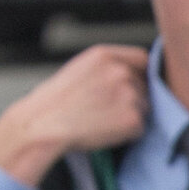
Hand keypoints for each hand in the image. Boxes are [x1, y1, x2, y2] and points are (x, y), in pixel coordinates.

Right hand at [0, 43, 151, 185]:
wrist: (43, 124)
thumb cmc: (57, 101)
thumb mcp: (80, 69)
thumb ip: (108, 67)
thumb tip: (135, 74)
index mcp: (105, 55)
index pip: (142, 58)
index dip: (140, 73)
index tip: (133, 84)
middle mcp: (120, 71)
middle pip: (145, 86)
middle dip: (133, 98)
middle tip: (106, 110)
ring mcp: (129, 94)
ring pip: (145, 107)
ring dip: (131, 115)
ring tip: (101, 119)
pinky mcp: (134, 118)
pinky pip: (141, 128)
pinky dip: (128, 133)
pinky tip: (105, 131)